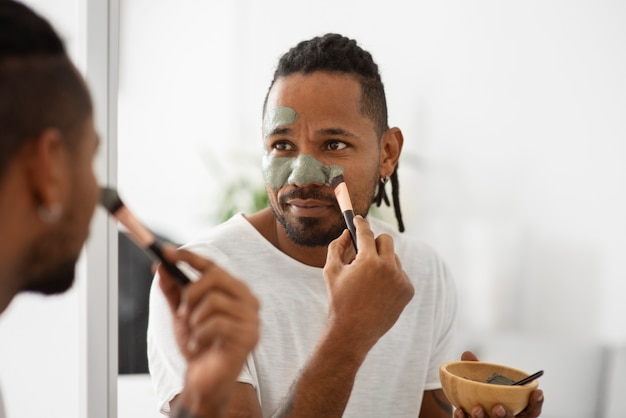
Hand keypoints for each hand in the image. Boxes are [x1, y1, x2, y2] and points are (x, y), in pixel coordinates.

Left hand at [158, 246, 259, 415]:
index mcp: (235, 290)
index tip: (165, 252)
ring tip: (194, 335)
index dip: (189, 257)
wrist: (205, 379)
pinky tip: (200, 346)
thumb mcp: (182, 314)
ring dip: (194, 320)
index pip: (212, 265)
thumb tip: (160, 266)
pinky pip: (216, 324)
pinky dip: (200, 336)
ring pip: (213, 301)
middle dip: (190, 293)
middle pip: (215, 276)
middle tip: (182, 312)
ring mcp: (251, 317)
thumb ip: (173, 290)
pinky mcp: (249, 336)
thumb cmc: (198, 345)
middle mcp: (248, 299)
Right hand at [323, 216, 413, 350]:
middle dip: (374, 241)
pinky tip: (377, 291)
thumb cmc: (339, 300)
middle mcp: (388, 268)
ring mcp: (401, 280)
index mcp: (368, 261)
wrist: (353, 332)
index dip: (360, 223)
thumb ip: (337, 247)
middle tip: (364, 249)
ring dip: (381, 261)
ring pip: (393, 258)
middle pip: (386, 240)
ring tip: (368, 278)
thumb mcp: (331, 271)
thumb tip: (346, 232)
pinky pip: (399, 274)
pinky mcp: (408, 290)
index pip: (366, 232)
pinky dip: (389, 277)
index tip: (357, 219)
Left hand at [453, 352, 543, 417]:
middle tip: (497, 406)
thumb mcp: (482, 381)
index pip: (531, 411)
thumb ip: (477, 370)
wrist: (465, 407)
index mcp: (515, 410)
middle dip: (505, 415)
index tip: (537, 391)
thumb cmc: (480, 394)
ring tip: (476, 408)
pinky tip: (460, 410)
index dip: (536, 403)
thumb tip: (467, 354)